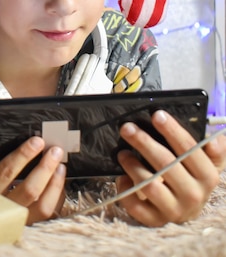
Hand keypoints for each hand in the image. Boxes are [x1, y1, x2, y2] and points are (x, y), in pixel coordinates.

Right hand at [0, 133, 66, 224]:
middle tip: (54, 151)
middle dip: (45, 167)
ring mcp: (16, 219)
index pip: (6, 172)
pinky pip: (47, 213)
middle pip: (29, 189)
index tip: (36, 141)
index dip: (23, 156)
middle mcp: (2, 209)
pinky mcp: (28, 224)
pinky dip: (56, 196)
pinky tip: (58, 182)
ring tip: (60, 166)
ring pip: (42, 206)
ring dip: (54, 183)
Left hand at [116, 110, 225, 225]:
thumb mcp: (208, 163)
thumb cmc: (192, 178)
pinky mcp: (155, 219)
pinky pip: (135, 206)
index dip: (172, 131)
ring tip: (122, 153)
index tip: (156, 115)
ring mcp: (173, 209)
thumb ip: (215, 150)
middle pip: (165, 164)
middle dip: (144, 142)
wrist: (187, 211)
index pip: (189, 149)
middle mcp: (193, 194)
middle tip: (127, 128)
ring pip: (149, 184)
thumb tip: (213, 140)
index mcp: (207, 176)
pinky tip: (121, 178)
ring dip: (132, 165)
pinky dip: (125, 190)